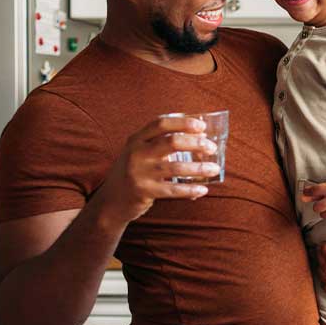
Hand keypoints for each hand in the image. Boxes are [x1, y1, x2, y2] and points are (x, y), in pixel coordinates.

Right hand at [95, 116, 218, 224]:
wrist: (111, 201)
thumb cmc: (134, 173)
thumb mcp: (138, 153)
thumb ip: (159, 144)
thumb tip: (199, 139)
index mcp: (136, 139)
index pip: (161, 124)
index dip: (183, 123)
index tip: (201, 127)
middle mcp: (136, 153)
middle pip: (172, 142)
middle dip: (196, 143)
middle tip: (211, 148)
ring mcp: (139, 172)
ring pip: (176, 167)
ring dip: (199, 168)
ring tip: (214, 169)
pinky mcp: (144, 191)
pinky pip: (173, 190)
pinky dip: (190, 190)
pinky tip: (202, 190)